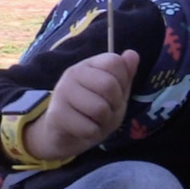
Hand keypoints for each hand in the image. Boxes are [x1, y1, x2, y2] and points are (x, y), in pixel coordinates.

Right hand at [23, 50, 139, 161]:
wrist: (66, 134)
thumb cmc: (94, 112)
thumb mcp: (116, 94)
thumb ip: (125, 76)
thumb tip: (133, 54)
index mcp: (90, 65)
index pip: (115, 62)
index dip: (122, 82)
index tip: (114, 93)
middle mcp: (73, 73)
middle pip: (108, 85)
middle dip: (114, 104)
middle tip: (105, 110)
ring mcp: (62, 92)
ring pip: (100, 109)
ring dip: (104, 121)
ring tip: (94, 120)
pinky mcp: (56, 114)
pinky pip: (89, 128)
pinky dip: (93, 133)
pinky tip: (83, 129)